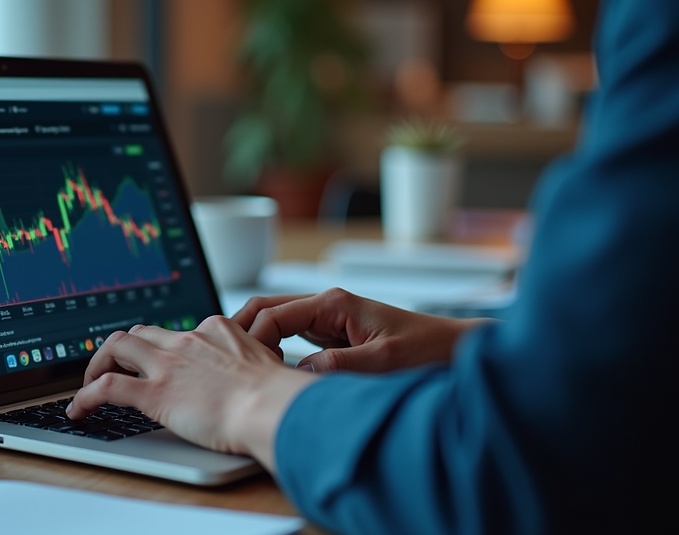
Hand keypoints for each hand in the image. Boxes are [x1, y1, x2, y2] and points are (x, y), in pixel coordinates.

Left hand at [66, 316, 315, 469]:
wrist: (273, 407)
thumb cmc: (278, 396)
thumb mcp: (267, 367)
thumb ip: (252, 365)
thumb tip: (255, 380)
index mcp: (216, 330)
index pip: (177, 331)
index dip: (161, 346)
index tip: (157, 359)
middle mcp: (188, 340)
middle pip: (141, 332)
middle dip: (122, 349)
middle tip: (114, 368)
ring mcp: (168, 364)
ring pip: (117, 346)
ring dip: (98, 364)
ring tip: (90, 384)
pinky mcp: (154, 392)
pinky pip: (107, 387)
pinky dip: (85, 396)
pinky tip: (78, 410)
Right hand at [233, 288, 488, 373]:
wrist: (456, 350)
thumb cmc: (427, 349)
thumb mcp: (382, 362)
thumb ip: (337, 366)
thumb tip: (297, 375)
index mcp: (333, 302)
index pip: (273, 314)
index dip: (252, 339)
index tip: (244, 367)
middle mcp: (326, 305)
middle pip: (266, 310)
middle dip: (241, 331)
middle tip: (222, 360)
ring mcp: (328, 319)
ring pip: (276, 323)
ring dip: (255, 341)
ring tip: (236, 368)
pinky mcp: (332, 336)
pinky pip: (291, 338)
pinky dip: (273, 350)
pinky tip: (265, 371)